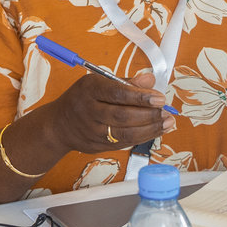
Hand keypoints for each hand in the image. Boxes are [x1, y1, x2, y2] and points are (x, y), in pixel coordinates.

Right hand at [43, 71, 170, 155]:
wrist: (59, 125)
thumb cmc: (82, 99)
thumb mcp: (98, 82)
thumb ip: (125, 82)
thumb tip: (150, 80)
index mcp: (89, 89)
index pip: (117, 93)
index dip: (140, 96)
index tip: (159, 97)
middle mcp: (89, 111)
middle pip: (122, 116)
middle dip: (149, 115)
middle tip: (165, 112)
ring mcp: (93, 132)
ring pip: (125, 134)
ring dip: (150, 129)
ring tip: (167, 123)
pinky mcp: (99, 146)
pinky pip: (124, 143)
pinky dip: (143, 137)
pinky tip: (155, 131)